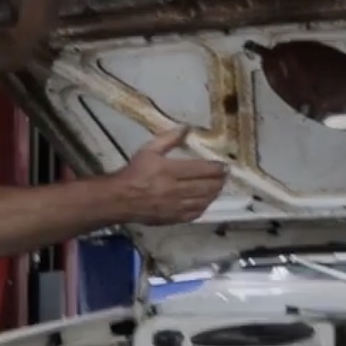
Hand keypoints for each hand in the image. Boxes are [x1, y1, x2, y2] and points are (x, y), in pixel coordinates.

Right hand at [111, 125, 227, 224]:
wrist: (119, 199)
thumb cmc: (135, 172)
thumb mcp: (149, 150)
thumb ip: (169, 139)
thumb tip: (186, 127)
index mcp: (169, 171)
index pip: (200, 169)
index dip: (216, 168)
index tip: (224, 166)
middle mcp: (175, 190)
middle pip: (206, 186)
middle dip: (219, 181)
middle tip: (225, 176)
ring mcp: (175, 206)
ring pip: (203, 201)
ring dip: (214, 194)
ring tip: (218, 187)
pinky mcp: (173, 218)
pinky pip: (194, 214)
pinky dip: (204, 206)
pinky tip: (206, 201)